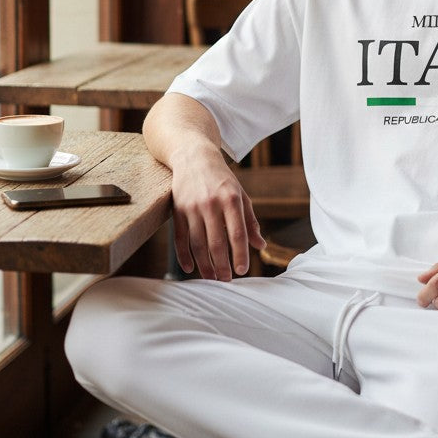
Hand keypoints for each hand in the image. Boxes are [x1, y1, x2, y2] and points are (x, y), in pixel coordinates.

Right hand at [170, 150, 264, 281]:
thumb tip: (260, 246)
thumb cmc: (222, 179)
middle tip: (226, 281)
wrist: (193, 156)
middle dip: (222, 265)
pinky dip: (183, 256)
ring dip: (204, 264)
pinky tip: (190, 268)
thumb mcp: (241, 195)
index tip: (242, 271)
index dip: (240, 254)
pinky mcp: (177, 210)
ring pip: (197, 243)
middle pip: (216, 242)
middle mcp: (211, 203)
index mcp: (231, 199)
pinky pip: (179, 238)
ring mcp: (191, 207)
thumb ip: (250, 221)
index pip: (237, 233)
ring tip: (211, 278)